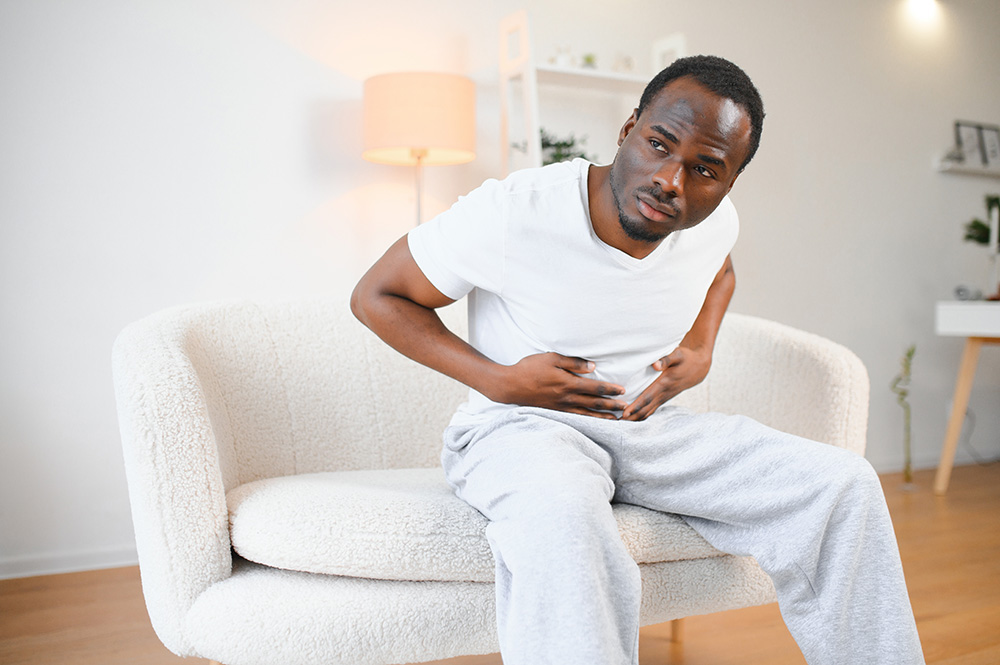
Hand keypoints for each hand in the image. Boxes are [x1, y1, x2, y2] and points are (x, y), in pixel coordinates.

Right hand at [489, 352, 627, 418]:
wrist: (511, 385)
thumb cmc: (530, 368)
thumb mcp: (552, 358)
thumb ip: (573, 363)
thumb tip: (593, 367)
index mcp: (568, 383)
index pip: (595, 388)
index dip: (610, 389)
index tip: (622, 391)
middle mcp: (567, 397)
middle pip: (594, 403)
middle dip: (612, 406)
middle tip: (626, 408)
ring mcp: (561, 407)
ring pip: (586, 413)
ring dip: (602, 417)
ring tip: (615, 420)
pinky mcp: (555, 411)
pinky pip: (575, 417)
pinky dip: (587, 420)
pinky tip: (593, 422)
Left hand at [621, 346, 710, 420]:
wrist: (699, 367)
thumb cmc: (686, 358)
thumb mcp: (678, 354)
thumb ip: (666, 359)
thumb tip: (655, 365)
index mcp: (665, 383)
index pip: (647, 397)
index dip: (636, 406)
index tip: (625, 413)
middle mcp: (664, 393)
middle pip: (646, 408)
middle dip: (632, 417)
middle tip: (616, 423)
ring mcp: (665, 397)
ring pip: (649, 411)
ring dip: (636, 418)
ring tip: (621, 424)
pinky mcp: (665, 398)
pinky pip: (652, 409)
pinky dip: (642, 415)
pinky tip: (633, 420)